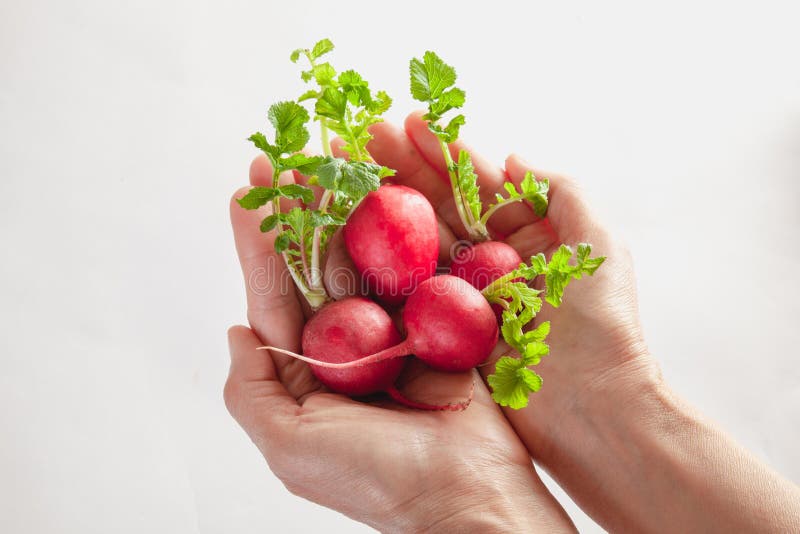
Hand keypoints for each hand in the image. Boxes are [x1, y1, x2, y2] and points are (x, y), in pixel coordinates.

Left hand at [225, 156, 574, 531]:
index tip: (249, 189)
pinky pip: (416, 267)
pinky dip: (403, 229)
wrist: (468, 494)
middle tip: (286, 155)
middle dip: (300, 212)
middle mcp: (350, 346)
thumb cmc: (377, 481)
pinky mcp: (439, 322)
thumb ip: (253, 393)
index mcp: (311, 371)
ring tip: (329, 155)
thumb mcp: (291, 449)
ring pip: (367, 258)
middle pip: (318, 266)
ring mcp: (396, 330)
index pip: (275, 294)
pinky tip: (388, 187)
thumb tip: (238, 332)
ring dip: (347, 208)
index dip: (260, 241)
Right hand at [366, 112, 658, 526]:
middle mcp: (486, 260)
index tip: (408, 121)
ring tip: (342, 172)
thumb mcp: (597, 245)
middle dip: (398, 167)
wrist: (591, 409)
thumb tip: (512, 155)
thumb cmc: (601, 326)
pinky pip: (404, 289)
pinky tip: (347, 233)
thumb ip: (561, 190)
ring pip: (415, 242)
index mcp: (524, 234)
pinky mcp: (441, 330)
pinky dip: (376, 263)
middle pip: (436, 205)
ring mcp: (460, 295)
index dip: (443, 150)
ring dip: (379, 206)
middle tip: (359, 137)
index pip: (476, 183)